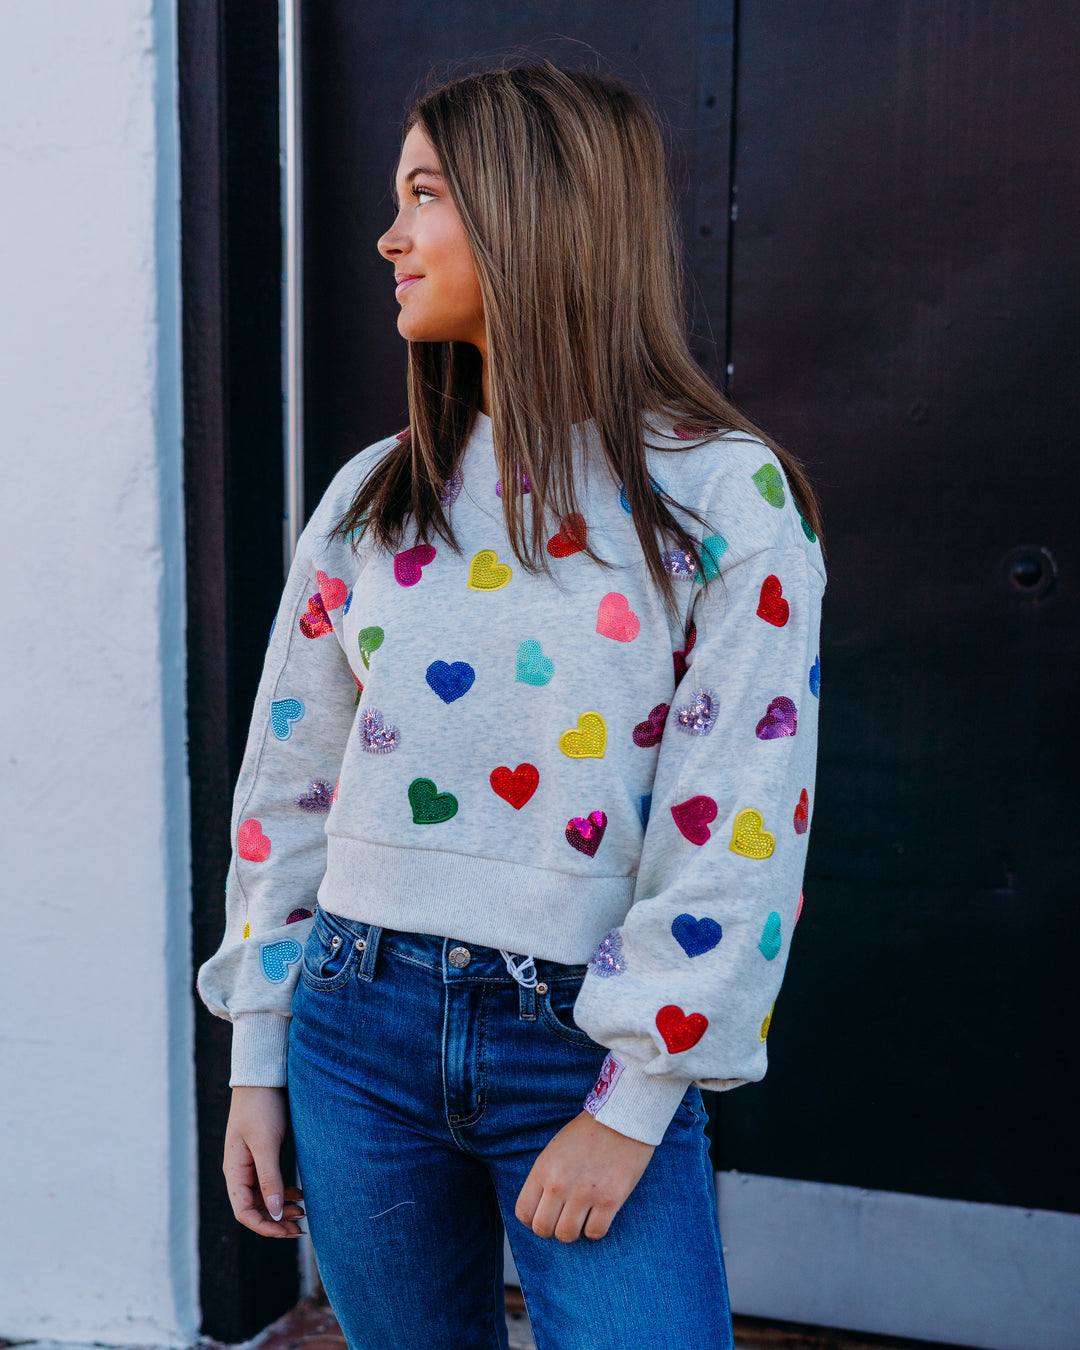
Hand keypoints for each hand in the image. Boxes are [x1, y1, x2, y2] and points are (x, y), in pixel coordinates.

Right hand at [223, 1086, 305, 1237]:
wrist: (264, 1078)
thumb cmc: (261, 1108)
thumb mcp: (266, 1144)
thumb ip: (269, 1178)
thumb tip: (275, 1213)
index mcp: (234, 1172)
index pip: (244, 1212)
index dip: (265, 1226)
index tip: (288, 1231)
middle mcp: (239, 1172)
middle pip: (254, 1209)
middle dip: (276, 1222)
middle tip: (301, 1228)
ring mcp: (250, 1164)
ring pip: (264, 1198)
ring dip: (281, 1209)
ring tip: (303, 1214)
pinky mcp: (263, 1155)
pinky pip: (270, 1184)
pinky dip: (284, 1193)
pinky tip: (300, 1195)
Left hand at [514, 1110, 654, 1242]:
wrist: (621, 1118)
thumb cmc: (587, 1133)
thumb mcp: (554, 1150)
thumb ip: (545, 1178)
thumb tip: (541, 1208)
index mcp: (543, 1170)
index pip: (524, 1212)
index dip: (532, 1221)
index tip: (544, 1217)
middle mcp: (559, 1184)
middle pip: (543, 1229)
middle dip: (552, 1229)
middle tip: (564, 1219)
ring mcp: (584, 1194)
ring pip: (567, 1235)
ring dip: (574, 1231)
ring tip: (582, 1217)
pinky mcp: (609, 1200)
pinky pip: (595, 1233)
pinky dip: (595, 1229)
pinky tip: (599, 1215)